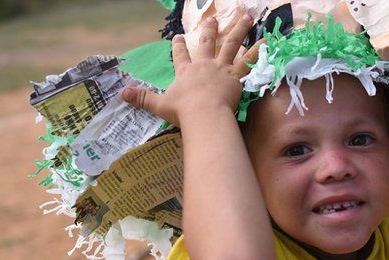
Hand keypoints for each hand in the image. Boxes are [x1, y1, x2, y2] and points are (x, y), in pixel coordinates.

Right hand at [121, 14, 261, 126]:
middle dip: (209, 30)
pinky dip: (259, 51)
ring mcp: (221, 68)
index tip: (177, 36)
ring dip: (239, 30)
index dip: (178, 46)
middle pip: (206, 43)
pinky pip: (250, 61)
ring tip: (246, 17)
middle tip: (212, 19)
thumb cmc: (183, 111)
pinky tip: (267, 41)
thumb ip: (142, 98)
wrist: (204, 114)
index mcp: (186, 71)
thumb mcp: (159, 104)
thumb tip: (121, 94)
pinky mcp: (236, 76)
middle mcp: (204, 65)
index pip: (180, 55)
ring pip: (231, 45)